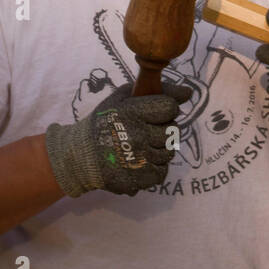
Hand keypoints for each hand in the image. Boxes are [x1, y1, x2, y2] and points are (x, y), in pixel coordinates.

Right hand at [44, 81, 189, 196]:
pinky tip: (140, 161)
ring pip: (169, 152)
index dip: (166, 109)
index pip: (169, 107)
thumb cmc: (104, 122)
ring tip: (141, 146)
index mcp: (132, 112)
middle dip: (163, 129)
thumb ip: (156, 89)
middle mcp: (137, 135)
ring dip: (159, 149)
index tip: (156, 112)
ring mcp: (139, 159)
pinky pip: (162, 172)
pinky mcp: (138, 179)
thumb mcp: (123, 97)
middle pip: (172, 131)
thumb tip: (189, 92)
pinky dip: (154, 167)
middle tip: (147, 131)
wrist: (79, 156)